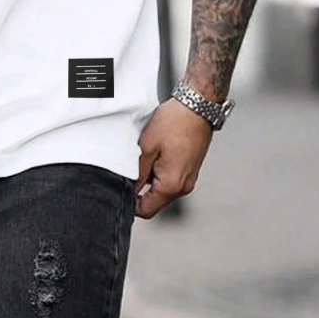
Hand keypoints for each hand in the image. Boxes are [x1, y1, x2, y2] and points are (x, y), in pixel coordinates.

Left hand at [134, 98, 212, 218]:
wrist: (197, 106)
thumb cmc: (174, 123)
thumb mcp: (147, 147)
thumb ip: (137, 173)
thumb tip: (130, 188)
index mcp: (172, 185)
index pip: (146, 210)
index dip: (130, 204)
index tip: (120, 189)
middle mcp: (183, 186)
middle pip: (154, 201)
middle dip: (139, 189)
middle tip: (130, 168)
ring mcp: (189, 179)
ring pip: (162, 189)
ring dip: (149, 179)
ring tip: (145, 157)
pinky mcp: (190, 170)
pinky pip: (170, 179)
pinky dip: (159, 172)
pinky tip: (155, 154)